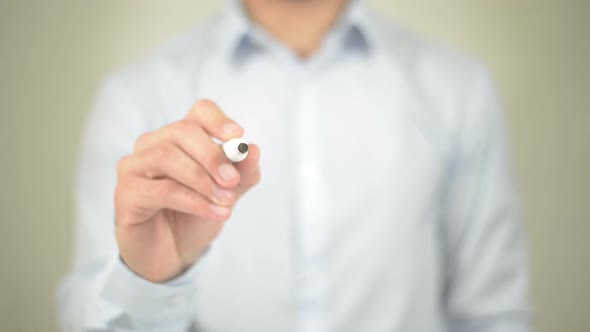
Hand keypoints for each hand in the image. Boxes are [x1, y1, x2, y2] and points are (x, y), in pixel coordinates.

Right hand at [114, 99, 260, 281]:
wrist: (172, 254)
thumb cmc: (196, 216)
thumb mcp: (227, 194)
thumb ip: (242, 174)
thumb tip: (254, 150)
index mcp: (181, 138)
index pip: (199, 112)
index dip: (217, 119)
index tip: (238, 136)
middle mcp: (153, 144)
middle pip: (181, 130)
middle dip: (211, 154)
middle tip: (231, 179)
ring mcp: (135, 166)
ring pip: (166, 156)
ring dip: (202, 180)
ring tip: (226, 202)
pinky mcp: (126, 193)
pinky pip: (161, 190)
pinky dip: (193, 201)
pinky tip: (215, 213)